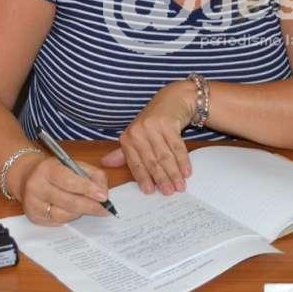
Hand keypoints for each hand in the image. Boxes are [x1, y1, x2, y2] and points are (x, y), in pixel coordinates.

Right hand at [21, 156, 110, 225]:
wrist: (26, 175)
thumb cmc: (54, 170)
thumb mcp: (73, 164)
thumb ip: (92, 175)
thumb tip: (103, 194)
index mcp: (46, 169)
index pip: (69, 181)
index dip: (88, 189)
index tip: (103, 197)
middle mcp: (36, 186)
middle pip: (68, 201)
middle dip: (90, 206)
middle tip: (104, 209)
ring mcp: (33, 204)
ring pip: (64, 215)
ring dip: (81, 212)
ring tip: (88, 207)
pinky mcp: (34, 217)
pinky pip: (58, 222)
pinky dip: (70, 217)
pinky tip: (73, 211)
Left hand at [102, 80, 194, 194]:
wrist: (172, 99)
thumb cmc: (154, 121)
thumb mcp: (137, 136)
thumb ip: (125, 152)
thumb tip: (106, 163)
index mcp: (128, 138)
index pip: (135, 163)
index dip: (143, 178)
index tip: (150, 191)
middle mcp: (138, 131)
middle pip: (151, 161)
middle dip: (161, 179)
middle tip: (169, 192)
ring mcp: (152, 126)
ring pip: (164, 156)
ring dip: (173, 173)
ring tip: (180, 186)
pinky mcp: (168, 123)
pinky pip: (177, 147)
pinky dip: (182, 161)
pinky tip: (186, 171)